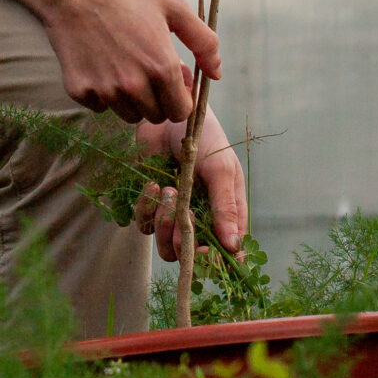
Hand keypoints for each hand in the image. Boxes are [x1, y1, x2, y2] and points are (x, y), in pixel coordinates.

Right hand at [33, 0, 219, 123]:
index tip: (172, 80)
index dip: (180, 98)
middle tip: (148, 70)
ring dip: (131, 99)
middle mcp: (134, 85)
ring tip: (125, 66)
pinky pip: (100, 106)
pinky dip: (103, 93)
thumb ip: (203, 42)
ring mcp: (105, 90)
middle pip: (156, 116)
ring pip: (128, 115)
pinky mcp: (80, 90)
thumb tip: (217, 74)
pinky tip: (101, 64)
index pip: (181, 112)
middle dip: (158, 99)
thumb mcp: (173, 7)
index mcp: (162, 67)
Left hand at [132, 110, 246, 264]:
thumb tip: (233, 246)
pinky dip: (146, 208)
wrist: (168, 117)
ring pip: (166, 247)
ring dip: (164, 223)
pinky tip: (153, 184)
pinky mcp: (151, 207)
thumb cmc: (204, 139)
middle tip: (184, 214)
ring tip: (169, 189)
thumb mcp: (220, 170)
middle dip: (184, 241)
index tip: (204, 250)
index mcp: (226, 215)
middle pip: (191, 256)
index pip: (225, 254)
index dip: (215, 261)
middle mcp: (201, 221)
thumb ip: (226, 207)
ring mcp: (175, 216)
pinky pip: (143, 225)